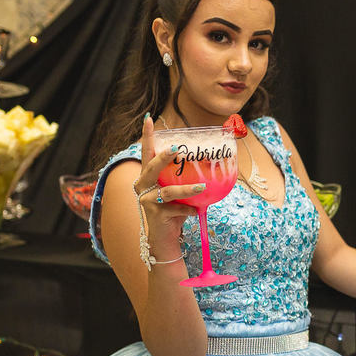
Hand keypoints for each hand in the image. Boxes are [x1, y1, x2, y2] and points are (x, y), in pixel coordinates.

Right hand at [135, 114, 204, 247]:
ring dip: (186, 190)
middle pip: (151, 166)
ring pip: (168, 191)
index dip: (147, 135)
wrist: (166, 237)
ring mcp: (147, 199)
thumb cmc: (174, 210)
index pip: (147, 152)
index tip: (148, 118)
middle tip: (177, 150)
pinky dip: (189, 211)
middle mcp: (143, 185)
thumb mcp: (179, 192)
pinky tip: (196, 212)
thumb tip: (212, 164)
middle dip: (163, 157)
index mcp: (149, 175)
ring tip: (202, 186)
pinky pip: (176, 209)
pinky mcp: (154, 214)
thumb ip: (186, 179)